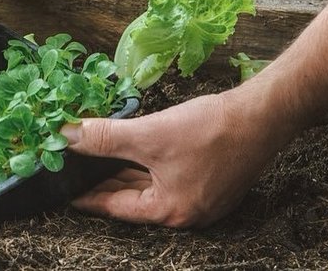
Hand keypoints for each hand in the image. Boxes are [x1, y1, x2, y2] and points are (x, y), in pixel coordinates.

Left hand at [61, 83, 296, 227]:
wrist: (264, 114)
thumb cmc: (211, 130)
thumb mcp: (149, 135)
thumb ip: (105, 138)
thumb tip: (66, 137)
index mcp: (170, 211)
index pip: (115, 207)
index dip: (86, 195)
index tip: (63, 189)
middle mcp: (186, 212)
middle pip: (132, 198)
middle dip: (103, 181)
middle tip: (74, 168)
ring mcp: (201, 198)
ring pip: (150, 186)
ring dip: (124, 171)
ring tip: (96, 158)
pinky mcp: (211, 179)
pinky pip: (167, 176)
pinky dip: (146, 165)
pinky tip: (132, 149)